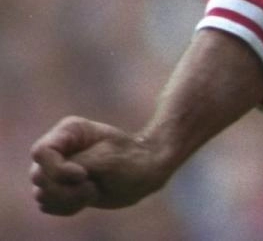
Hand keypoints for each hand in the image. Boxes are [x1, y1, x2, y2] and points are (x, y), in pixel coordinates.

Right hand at [30, 116, 173, 215]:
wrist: (146, 171)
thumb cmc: (132, 160)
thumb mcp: (108, 160)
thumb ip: (76, 166)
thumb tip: (46, 179)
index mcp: (70, 131)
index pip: (41, 152)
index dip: (58, 169)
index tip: (84, 175)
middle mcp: (58, 149)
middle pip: (38, 176)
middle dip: (66, 188)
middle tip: (93, 186)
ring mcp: (56, 169)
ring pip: (41, 194)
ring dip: (68, 200)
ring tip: (93, 191)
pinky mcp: (59, 188)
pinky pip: (48, 205)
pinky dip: (66, 207)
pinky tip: (87, 199)